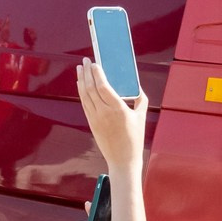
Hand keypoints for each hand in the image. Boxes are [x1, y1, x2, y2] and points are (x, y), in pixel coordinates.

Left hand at [75, 59, 145, 173]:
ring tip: (80, 68)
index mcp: (118, 109)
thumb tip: (135, 84)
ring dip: (81, 80)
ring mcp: (95, 118)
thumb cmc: (135, 138)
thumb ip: (139, 98)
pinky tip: (80, 84)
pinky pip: (84, 103)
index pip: (103, 87)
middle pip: (91, 88)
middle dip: (87, 73)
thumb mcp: (141, 116)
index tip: (95, 63)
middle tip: (85, 61)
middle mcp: (104, 113)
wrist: (123, 160)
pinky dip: (81, 92)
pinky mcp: (91, 123)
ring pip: (85, 95)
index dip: (97, 74)